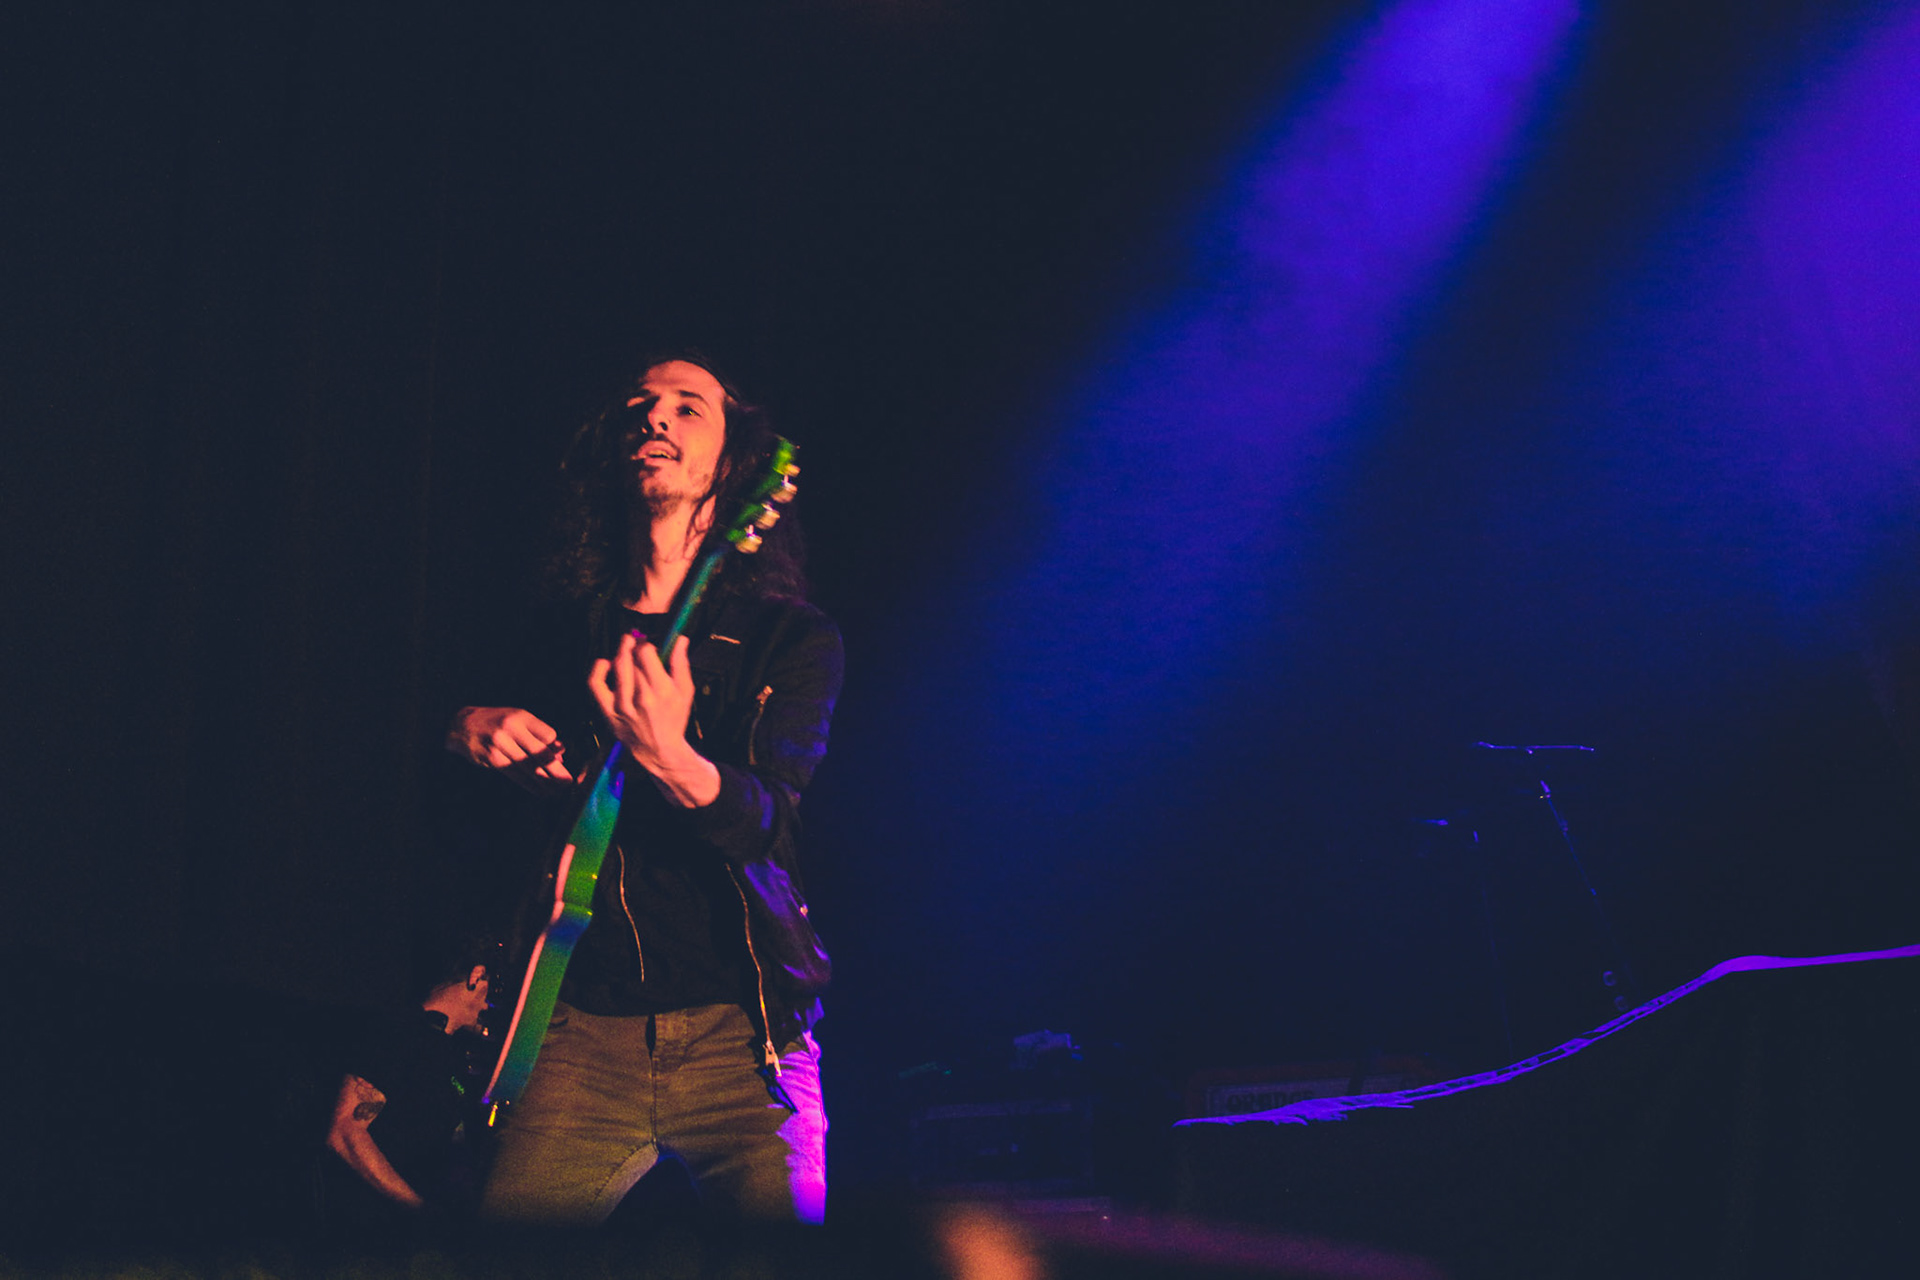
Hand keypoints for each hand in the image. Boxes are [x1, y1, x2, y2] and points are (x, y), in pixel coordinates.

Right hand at [446, 706, 574, 795]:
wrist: (461, 724)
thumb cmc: (496, 721)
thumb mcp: (518, 718)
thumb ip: (539, 733)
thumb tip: (560, 752)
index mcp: (521, 717)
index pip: (548, 735)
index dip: (557, 749)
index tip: (564, 760)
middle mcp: (510, 730)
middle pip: (539, 754)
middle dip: (556, 770)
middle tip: (568, 782)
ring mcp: (500, 745)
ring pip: (528, 767)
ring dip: (545, 781)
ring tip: (558, 790)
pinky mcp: (491, 759)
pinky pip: (515, 775)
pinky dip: (530, 785)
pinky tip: (540, 791)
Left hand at [589, 632, 720, 807]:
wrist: (659, 750)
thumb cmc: (673, 718)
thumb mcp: (685, 692)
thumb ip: (680, 664)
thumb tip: (680, 639)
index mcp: (662, 691)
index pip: (645, 653)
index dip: (645, 643)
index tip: (648, 645)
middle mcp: (641, 698)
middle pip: (631, 658)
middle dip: (633, 646)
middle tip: (636, 643)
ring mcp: (622, 706)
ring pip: (617, 667)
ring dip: (620, 653)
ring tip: (626, 649)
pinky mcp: (609, 712)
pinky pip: (596, 684)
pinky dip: (599, 669)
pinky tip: (606, 663)